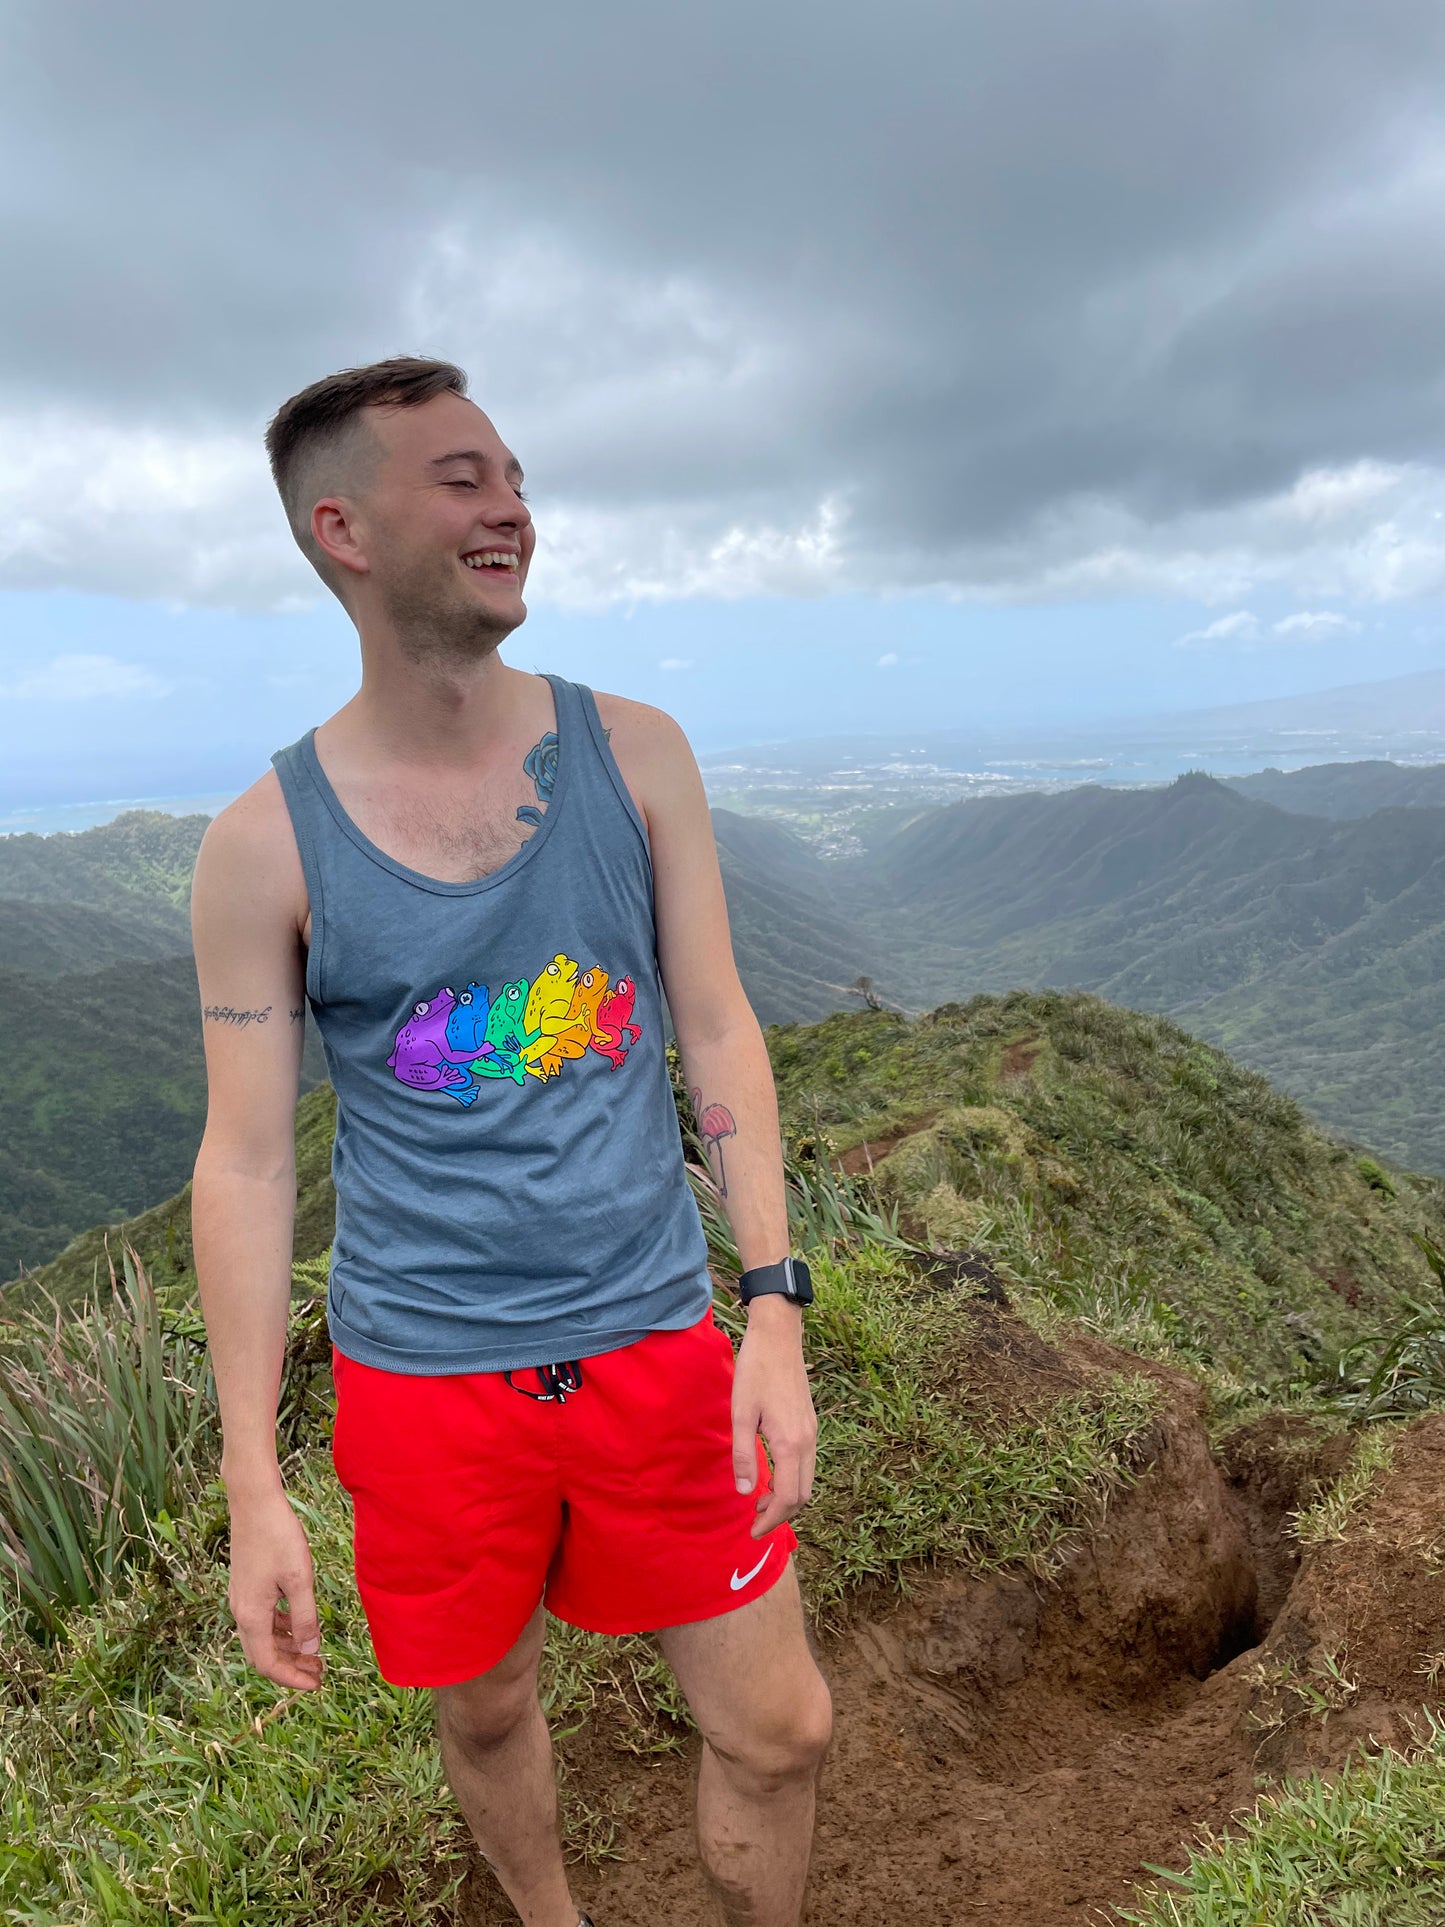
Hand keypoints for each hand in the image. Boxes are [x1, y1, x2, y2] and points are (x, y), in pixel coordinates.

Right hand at [226, 1487, 322, 1690]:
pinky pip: (263, 1619)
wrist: (253, 1502)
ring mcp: (242, 1598)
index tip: (316, 1684)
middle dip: (291, 1666)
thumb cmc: (278, 1537)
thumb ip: (305, 1617)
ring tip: (314, 1651)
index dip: (292, 1679)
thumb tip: (310, 1650)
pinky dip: (281, 1628)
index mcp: (252, 1616)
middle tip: (319, 1671)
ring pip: (263, 1637)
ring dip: (287, 1647)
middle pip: (263, 1654)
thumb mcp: (299, 1578)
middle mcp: (241, 1611)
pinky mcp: (247, 1585)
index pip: (268, 1664)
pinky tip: (300, 1622)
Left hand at [731, 1297, 816, 1538]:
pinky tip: (771, 1473)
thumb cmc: (756, 1371)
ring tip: (759, 1499)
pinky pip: (807, 1463)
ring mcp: (812, 1431)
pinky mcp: (810, 1423)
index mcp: (791, 1443)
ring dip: (787, 1497)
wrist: (779, 1336)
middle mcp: (808, 1441)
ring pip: (807, 1480)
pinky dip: (792, 1479)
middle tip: (754, 1521)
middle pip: (803, 1495)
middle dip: (781, 1515)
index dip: (771, 1520)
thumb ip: (744, 1455)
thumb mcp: (741, 1413)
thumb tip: (745, 1492)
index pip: (788, 1498)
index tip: (752, 1531)